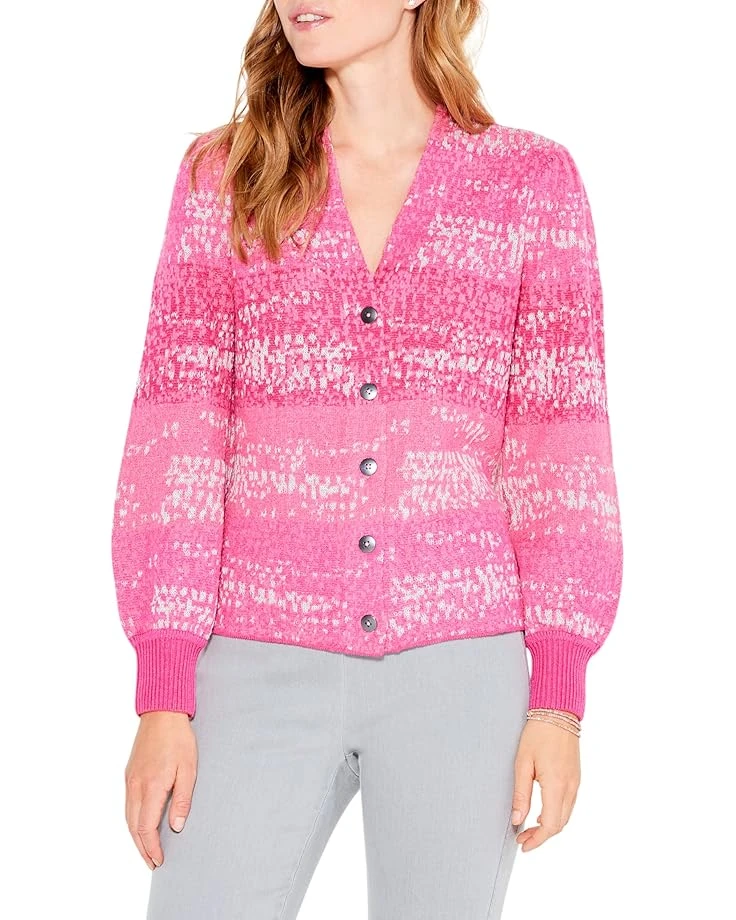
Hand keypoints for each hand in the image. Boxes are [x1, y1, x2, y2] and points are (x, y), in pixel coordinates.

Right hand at [124, 711, 197, 868]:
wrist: (162, 713)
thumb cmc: (178, 739)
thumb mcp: (189, 769)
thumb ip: (182, 800)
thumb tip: (176, 827)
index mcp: (152, 786)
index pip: (146, 827)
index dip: (152, 847)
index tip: (159, 860)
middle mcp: (136, 786)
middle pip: (133, 827)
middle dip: (142, 848)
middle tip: (152, 862)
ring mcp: (130, 780)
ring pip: (128, 817)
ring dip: (136, 837)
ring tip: (147, 850)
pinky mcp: (129, 774)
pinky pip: (128, 805)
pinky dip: (132, 821)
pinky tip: (141, 825)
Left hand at [511, 714, 580, 851]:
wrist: (558, 712)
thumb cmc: (538, 734)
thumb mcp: (523, 763)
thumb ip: (521, 794)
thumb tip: (517, 819)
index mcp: (557, 785)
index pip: (550, 825)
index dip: (537, 840)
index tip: (523, 845)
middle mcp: (571, 787)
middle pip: (560, 824)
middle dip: (542, 836)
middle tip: (523, 839)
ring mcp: (576, 782)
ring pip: (566, 815)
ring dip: (549, 826)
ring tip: (529, 828)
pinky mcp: (576, 777)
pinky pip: (569, 804)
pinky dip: (556, 814)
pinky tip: (542, 812)